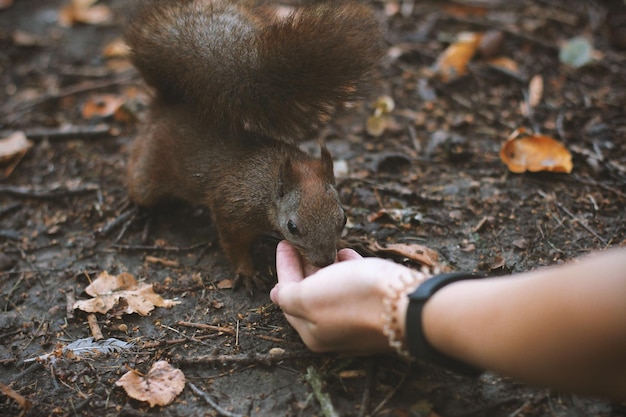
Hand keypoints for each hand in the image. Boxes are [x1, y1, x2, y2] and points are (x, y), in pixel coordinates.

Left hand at [270, 241, 426, 354]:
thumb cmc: (355, 300)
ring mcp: (359, 320)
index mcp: (312, 332)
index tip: (284, 242)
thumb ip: (288, 295)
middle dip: (304, 267)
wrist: (409, 306)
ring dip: (326, 266)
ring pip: (335, 289)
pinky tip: (348, 255)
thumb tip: (275, 294)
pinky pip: (358, 287)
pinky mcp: (380, 309)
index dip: (284, 266)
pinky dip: (348, 269)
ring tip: (325, 246)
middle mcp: (334, 330)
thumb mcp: (308, 297)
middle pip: (310, 294)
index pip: (287, 295)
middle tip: (301, 241)